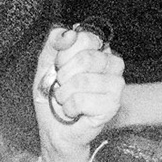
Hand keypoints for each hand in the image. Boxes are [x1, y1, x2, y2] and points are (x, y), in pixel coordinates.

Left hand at [32, 25, 123, 155]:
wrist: (53, 128)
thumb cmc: (52, 96)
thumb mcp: (46, 63)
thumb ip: (54, 41)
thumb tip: (69, 33)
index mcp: (98, 50)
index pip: (86, 37)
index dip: (65, 53)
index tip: (59, 65)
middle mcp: (112, 64)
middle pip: (87, 58)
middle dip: (64, 75)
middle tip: (62, 85)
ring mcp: (115, 85)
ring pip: (83, 81)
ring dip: (64, 94)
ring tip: (66, 99)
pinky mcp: (112, 106)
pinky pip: (82, 101)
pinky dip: (69, 108)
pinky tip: (73, 111)